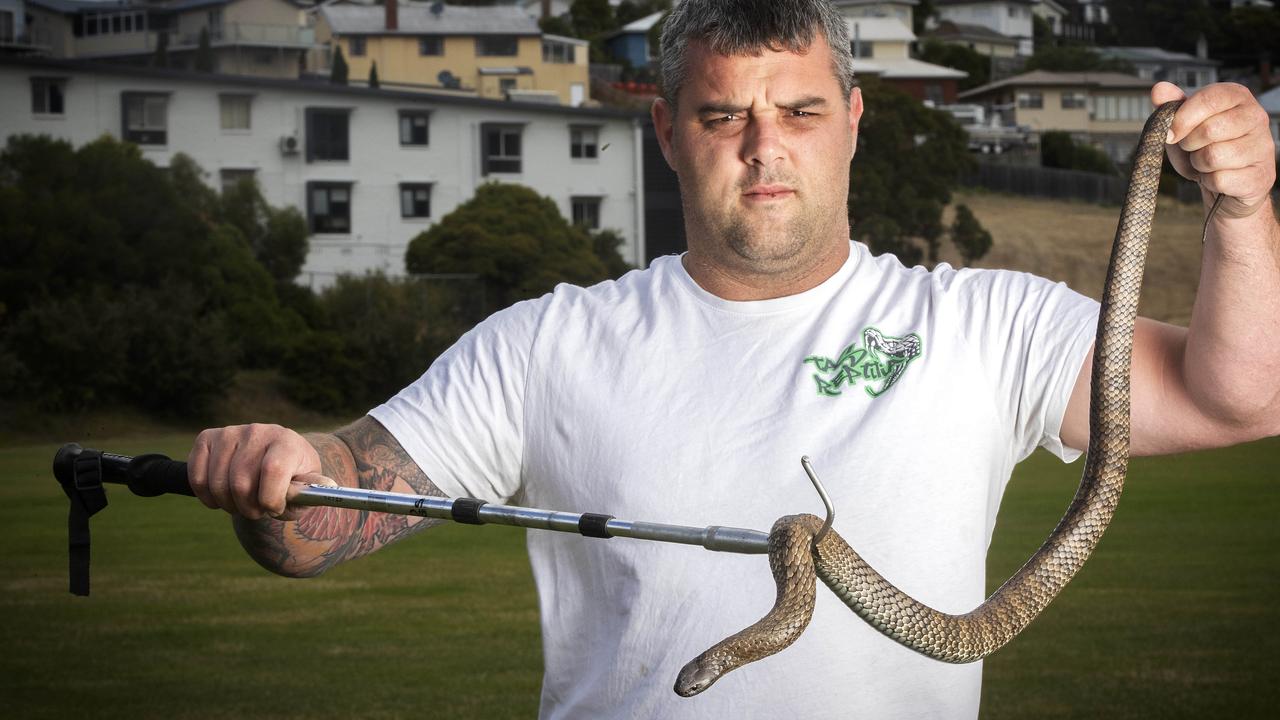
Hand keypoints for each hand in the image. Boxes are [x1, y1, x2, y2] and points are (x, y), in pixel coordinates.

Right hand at [188, 423, 333, 520]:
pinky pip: (196, 477)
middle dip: (249, 509)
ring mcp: (231, 432)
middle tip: (258, 512)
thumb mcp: (308, 486)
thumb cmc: (293, 478)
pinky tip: (222, 498)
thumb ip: (312, 490)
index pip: (273, 470)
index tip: (274, 510)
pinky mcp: (208, 438)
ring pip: (218, 483)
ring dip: (229, 506)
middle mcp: (258, 431)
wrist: (275, 459)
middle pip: (242, 482)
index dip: (271, 499)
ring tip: (243, 505)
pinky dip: (207, 497)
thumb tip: (326, 486)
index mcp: (287, 441)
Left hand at [1154, 81, 1275, 219]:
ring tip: (1205, 162)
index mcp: (1237, 96)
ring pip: (1214, 157)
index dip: (1183, 118)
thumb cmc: (1203, 148)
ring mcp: (1262, 146)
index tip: (1170, 134)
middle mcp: (1256, 116)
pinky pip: (1220, 180)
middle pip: (1210, 130)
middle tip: (1193, 149)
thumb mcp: (1183, 125)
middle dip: (1189, 145)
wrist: (1225, 184)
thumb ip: (1171, 106)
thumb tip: (1159, 89)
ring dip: (1198, 164)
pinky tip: (1216, 177)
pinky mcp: (1260, 175)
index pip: (1209, 99)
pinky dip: (1209, 182)